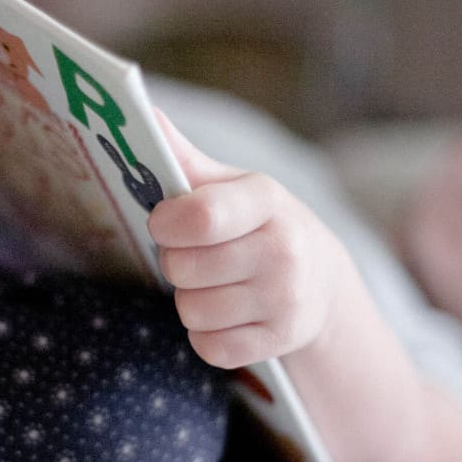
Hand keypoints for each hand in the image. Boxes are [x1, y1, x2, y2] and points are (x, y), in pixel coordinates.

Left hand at [148, 110, 347, 368]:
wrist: (320, 282)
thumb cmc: (257, 224)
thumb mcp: (230, 186)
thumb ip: (182, 157)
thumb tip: (141, 114)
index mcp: (266, 199)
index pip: (198, 218)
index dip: (165, 224)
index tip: (165, 223)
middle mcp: (284, 250)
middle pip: (182, 269)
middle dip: (176, 264)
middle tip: (196, 257)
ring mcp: (287, 299)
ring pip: (191, 311)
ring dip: (190, 302)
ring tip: (214, 285)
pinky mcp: (281, 341)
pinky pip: (209, 348)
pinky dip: (207, 336)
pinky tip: (227, 315)